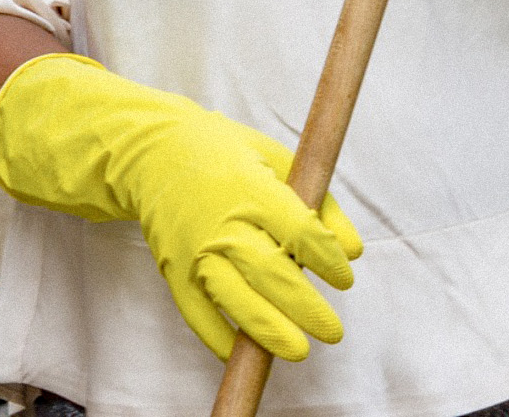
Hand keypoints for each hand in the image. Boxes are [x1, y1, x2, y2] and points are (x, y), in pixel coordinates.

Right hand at [0, 55, 360, 361]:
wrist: (155, 155)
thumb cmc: (230, 155)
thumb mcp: (282, 161)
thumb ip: (322, 204)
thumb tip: (353, 252)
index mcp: (255, 191)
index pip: (301, 233)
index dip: (327, 261)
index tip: (346, 280)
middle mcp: (224, 225)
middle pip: (272, 274)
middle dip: (306, 308)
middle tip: (333, 332)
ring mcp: (195, 251)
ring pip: (236, 299)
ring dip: (269, 331)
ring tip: (299, 351)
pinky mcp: (173, 271)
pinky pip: (197, 313)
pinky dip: (218, 337)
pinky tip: (242, 354)